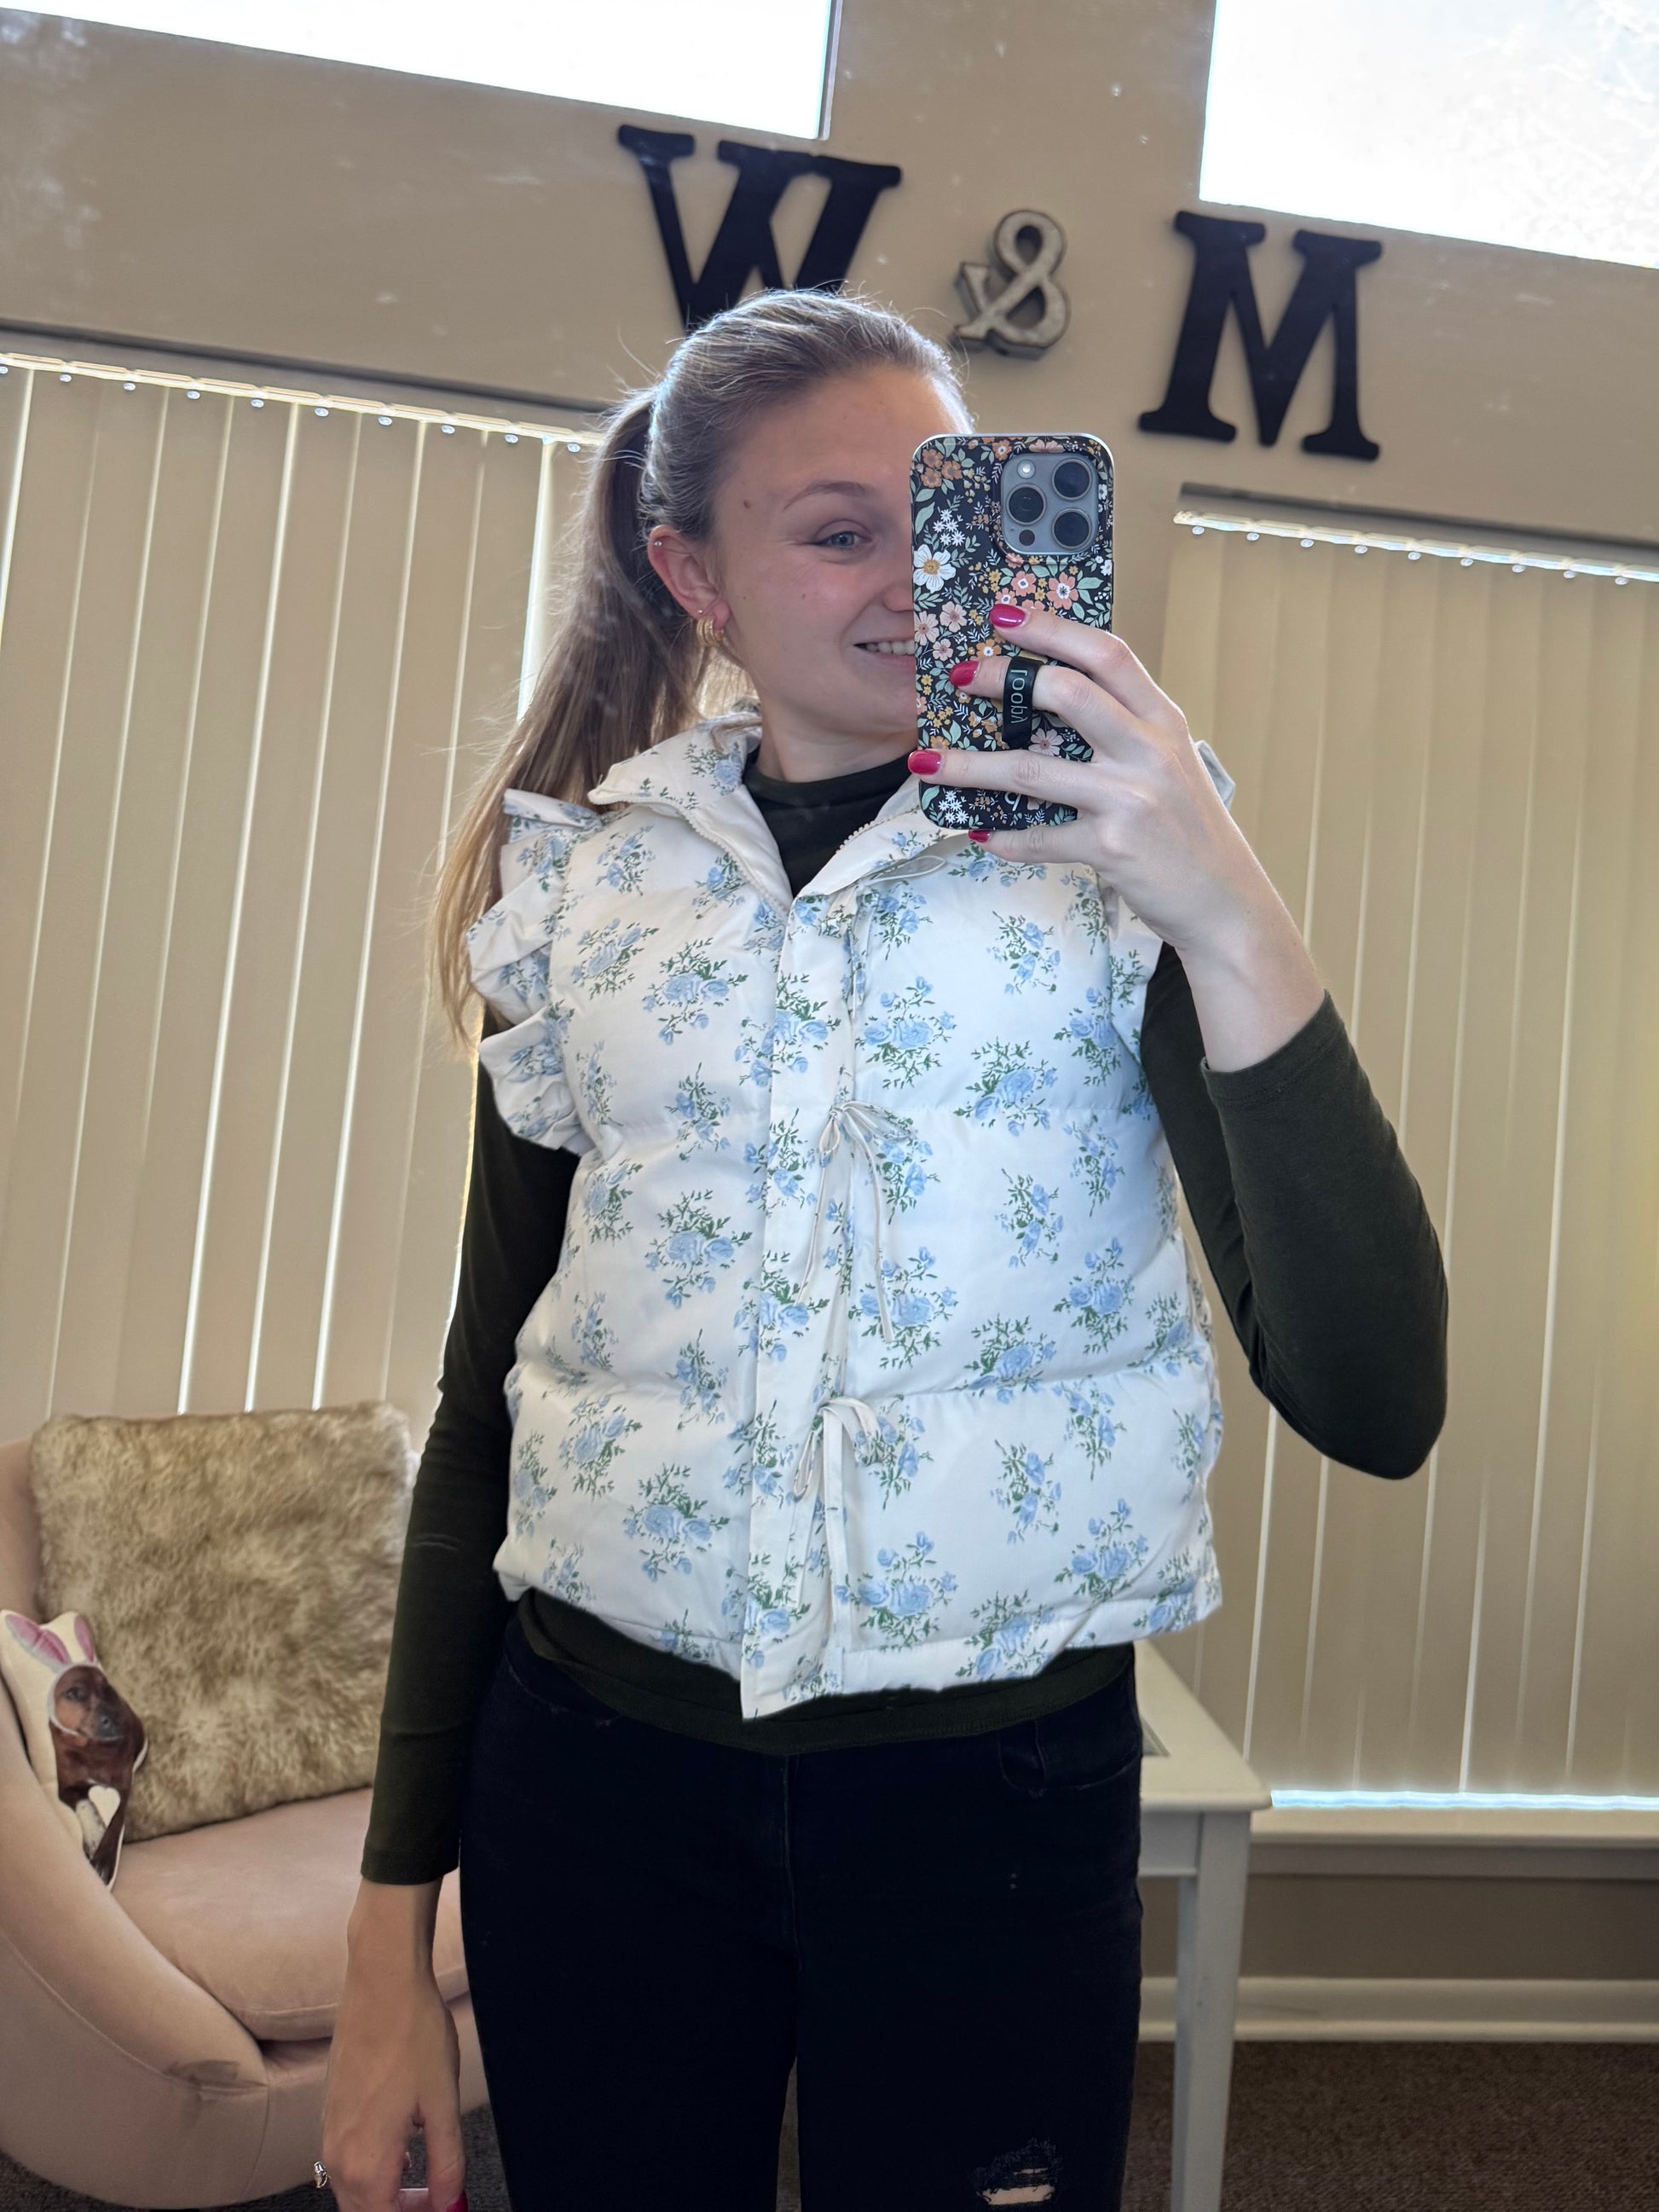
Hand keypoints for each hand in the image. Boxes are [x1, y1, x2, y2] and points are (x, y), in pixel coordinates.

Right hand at [320, 1884, 465, 2211]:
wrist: (381, 1984)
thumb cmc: (413, 2035)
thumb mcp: (443, 2104)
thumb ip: (447, 2163)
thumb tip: (449, 2201)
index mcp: (366, 2163)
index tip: (444, 2206)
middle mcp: (338, 2156)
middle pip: (365, 2211)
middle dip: (401, 2211)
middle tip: (438, 2196)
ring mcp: (329, 2134)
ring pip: (353, 2190)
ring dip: (386, 2193)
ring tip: (424, 2176)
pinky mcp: (330, 2112)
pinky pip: (347, 2161)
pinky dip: (373, 2169)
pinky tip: (403, 2146)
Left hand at [913, 604, 1271, 963]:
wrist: (1224, 901)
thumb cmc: (1188, 830)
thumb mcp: (1170, 764)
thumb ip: (1125, 730)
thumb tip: (1052, 703)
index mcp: (1162, 721)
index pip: (1107, 655)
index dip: (1053, 630)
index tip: (1006, 619)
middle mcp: (1149, 751)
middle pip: (1067, 694)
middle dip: (1002, 680)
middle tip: (959, 680)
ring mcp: (1129, 799)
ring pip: (1030, 771)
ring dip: (969, 766)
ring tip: (927, 763)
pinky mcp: (1112, 846)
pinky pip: (1039, 838)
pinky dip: (1003, 837)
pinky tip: (980, 833)